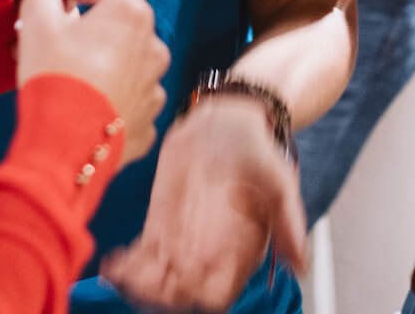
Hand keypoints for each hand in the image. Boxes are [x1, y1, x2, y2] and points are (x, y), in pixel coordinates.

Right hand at [16, 0, 165, 166]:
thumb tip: (44, 2)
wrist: (66, 145)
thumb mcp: (35, 23)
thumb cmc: (56, 77)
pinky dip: (109, 100)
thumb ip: (41, 0)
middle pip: (124, 25)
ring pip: (128, 64)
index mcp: (131, 15)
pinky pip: (127, 101)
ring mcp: (153, 88)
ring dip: (104, 64)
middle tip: (60, 37)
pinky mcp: (147, 122)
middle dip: (93, 27)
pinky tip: (83, 106)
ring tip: (69, 76)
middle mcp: (152, 48)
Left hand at [99, 93, 305, 309]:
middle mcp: (210, 255)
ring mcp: (182, 243)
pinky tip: (112, 264)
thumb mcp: (278, 180)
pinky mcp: (160, 226)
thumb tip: (302, 263)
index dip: (200, 294)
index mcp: (239, 253)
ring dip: (138, 285)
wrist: (228, 120)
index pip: (218, 293)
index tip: (183, 281)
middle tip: (140, 283)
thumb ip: (289, 221)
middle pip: (181, 292)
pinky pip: (142, 256)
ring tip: (120, 276)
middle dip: (160, 294)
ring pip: (158, 280)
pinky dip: (126, 265)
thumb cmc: (258, 152)